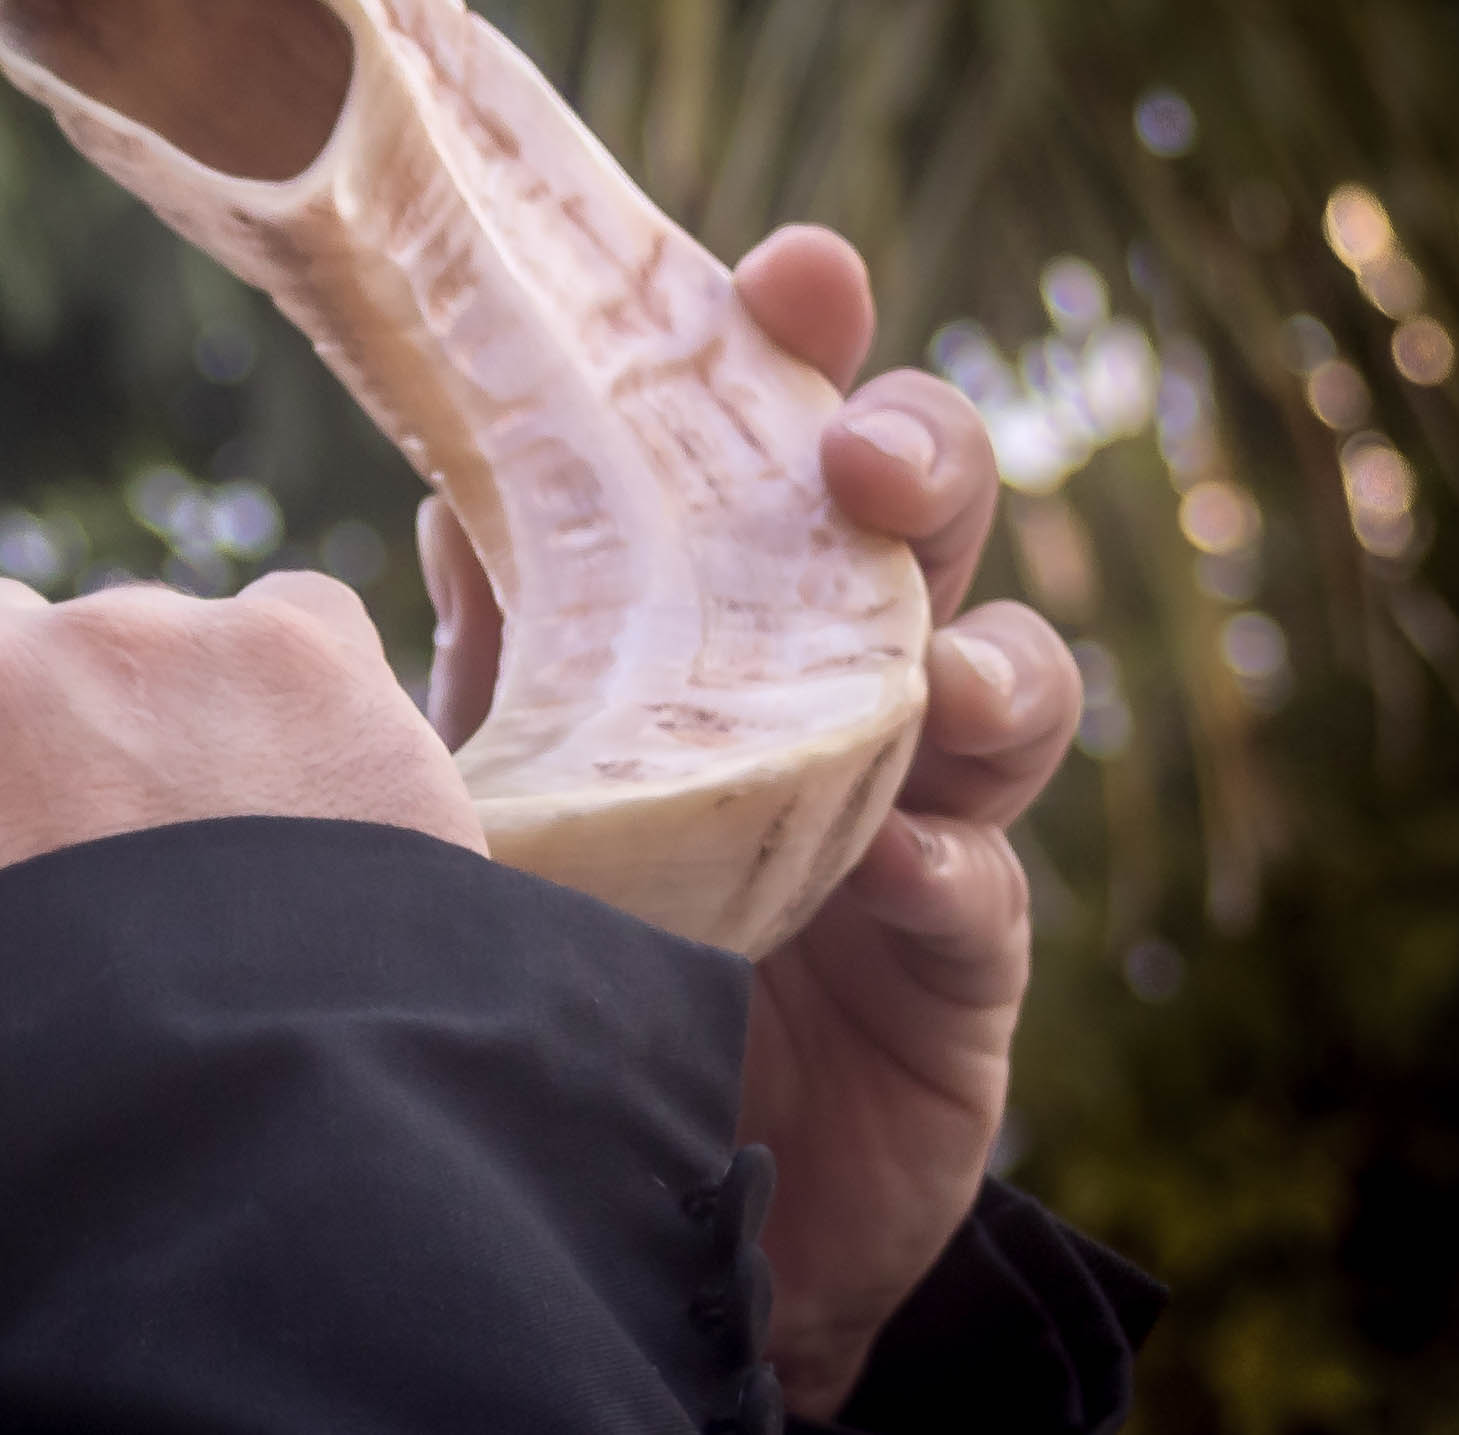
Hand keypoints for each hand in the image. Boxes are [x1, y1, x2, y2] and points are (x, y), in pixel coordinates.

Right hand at [0, 572, 479, 1087]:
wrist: (221, 1165)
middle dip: (1, 740)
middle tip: (73, 886)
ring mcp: (114, 644)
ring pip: (123, 648)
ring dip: (153, 734)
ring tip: (220, 902)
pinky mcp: (282, 650)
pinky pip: (285, 639)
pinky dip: (296, 723)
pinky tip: (320, 842)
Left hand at [418, 224, 1076, 1417]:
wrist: (608, 1185)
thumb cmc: (559, 940)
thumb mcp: (506, 775)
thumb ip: (507, 644)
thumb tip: (454, 484)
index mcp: (731, 610)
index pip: (778, 447)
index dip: (804, 351)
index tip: (793, 274)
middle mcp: (841, 688)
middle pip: (922, 535)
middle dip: (919, 462)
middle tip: (862, 459)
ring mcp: (920, 824)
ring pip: (1004, 692)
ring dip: (972, 661)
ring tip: (920, 671)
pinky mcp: (952, 984)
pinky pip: (983, 905)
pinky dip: (950, 875)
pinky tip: (902, 867)